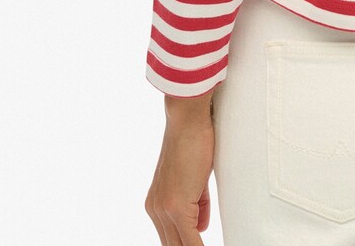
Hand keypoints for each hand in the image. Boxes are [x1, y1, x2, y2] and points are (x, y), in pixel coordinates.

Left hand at [145, 94, 215, 245]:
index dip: (185, 245)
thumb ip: (197, 204)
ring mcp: (163, 209)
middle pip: (172, 245)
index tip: (196, 244)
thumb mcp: (196, 179)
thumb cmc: (193, 140)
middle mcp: (155, 209)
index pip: (171, 237)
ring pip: (179, 245)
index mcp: (157, 202)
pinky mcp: (176, 207)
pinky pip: (190, 241)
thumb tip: (199, 226)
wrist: (187, 120)